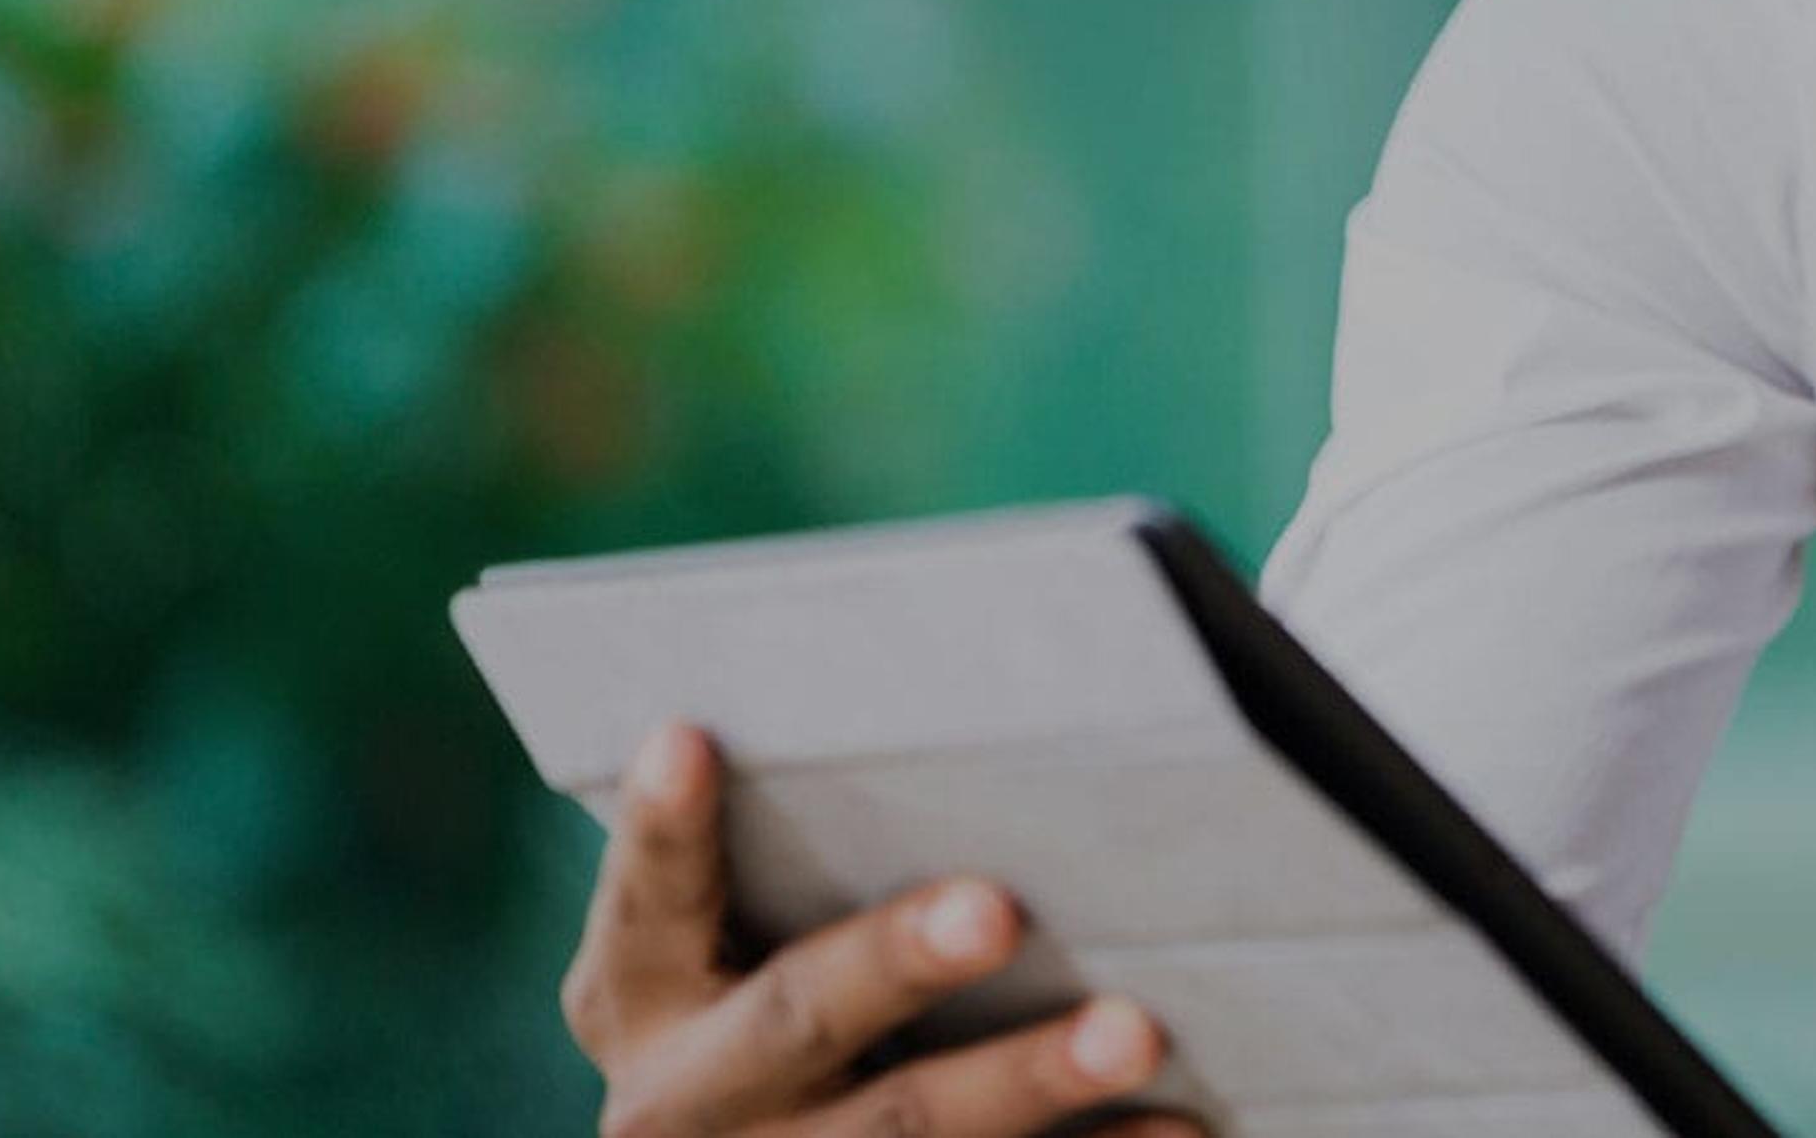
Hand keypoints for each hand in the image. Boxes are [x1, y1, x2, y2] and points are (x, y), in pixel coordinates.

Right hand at [561, 723, 1193, 1137]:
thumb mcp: (736, 938)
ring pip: (905, 1131)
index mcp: (636, 995)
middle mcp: (680, 1100)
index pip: (647, 899)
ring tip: (1134, 1029)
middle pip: (797, 1019)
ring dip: (1027, 1079)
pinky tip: (1178, 1123)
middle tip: (996, 910)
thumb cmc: (778, 977)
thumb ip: (795, 852)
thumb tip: (949, 718)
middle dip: (895, 961)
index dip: (663, 827)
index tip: (685, 737)